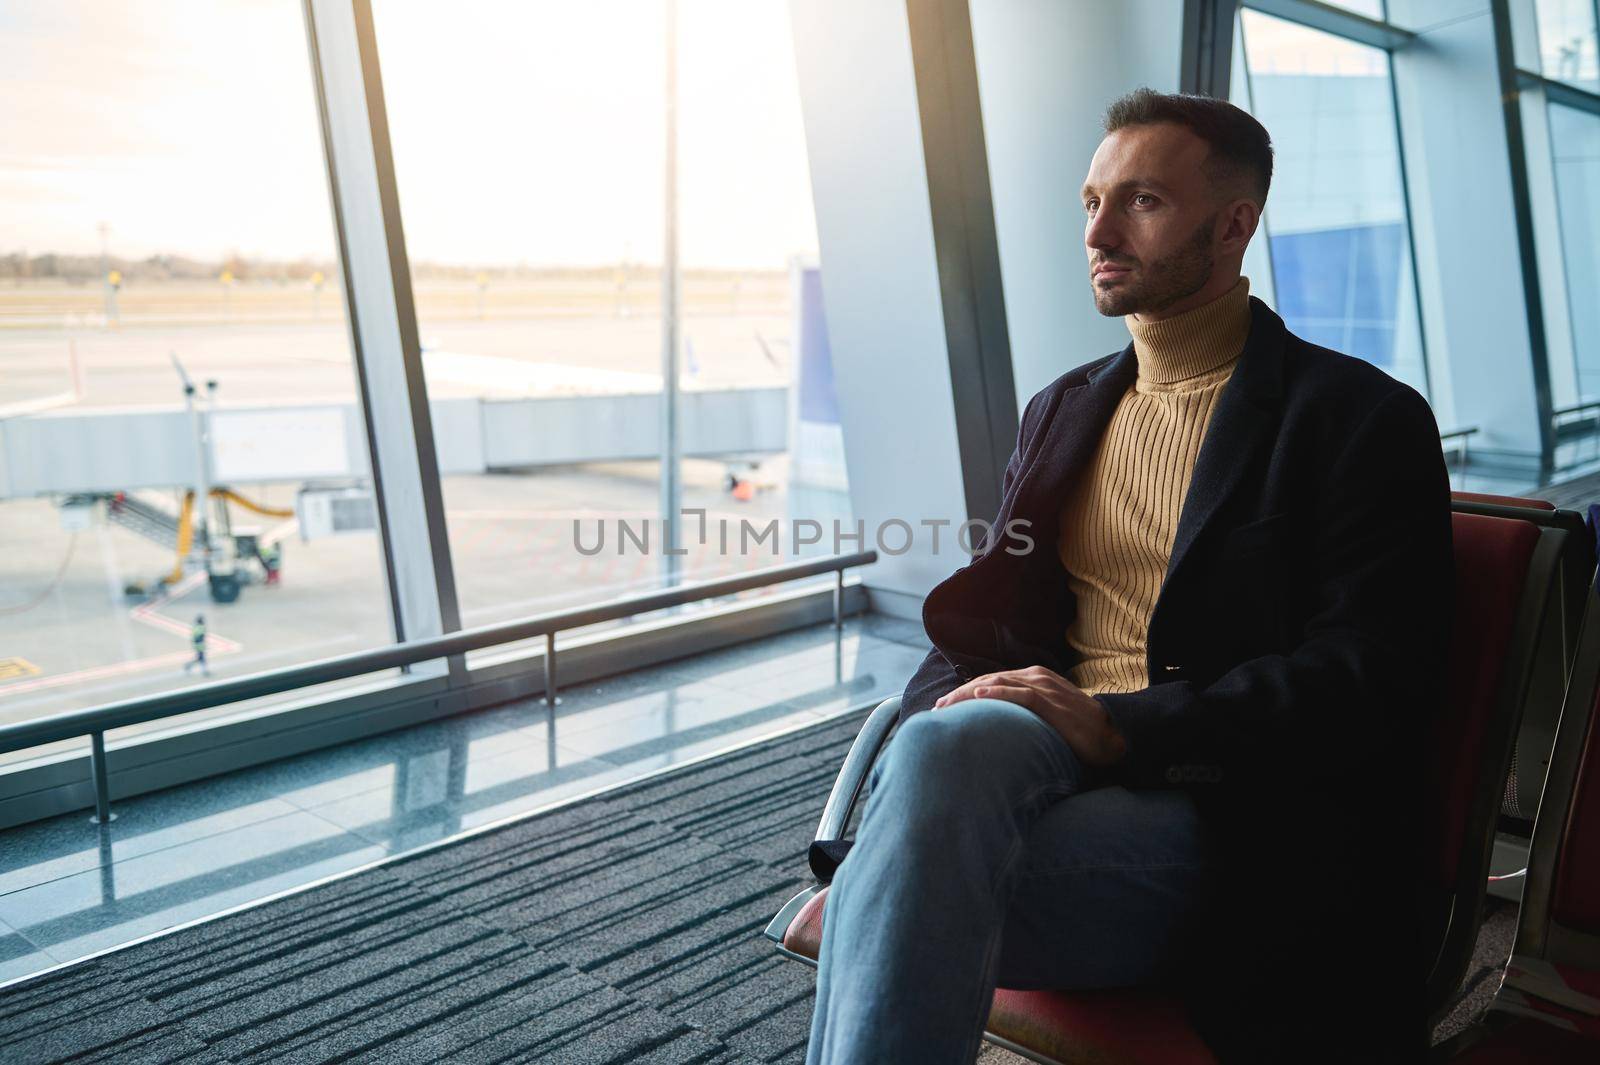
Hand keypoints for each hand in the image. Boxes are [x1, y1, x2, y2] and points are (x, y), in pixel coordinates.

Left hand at [933, 665, 1127, 767]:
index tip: (944, 707)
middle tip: (936, 709)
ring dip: (968, 694)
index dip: (965, 692)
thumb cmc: (1077, 729)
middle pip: (988, 680)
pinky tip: (978, 696)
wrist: (1111, 734)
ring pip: (997, 684)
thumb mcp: (1046, 716)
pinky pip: (1020, 694)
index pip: (991, 681)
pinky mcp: (1051, 701)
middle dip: (959, 694)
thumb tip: (999, 730)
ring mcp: (1044, 687)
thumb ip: (1024, 714)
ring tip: (946, 705)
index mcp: (1034, 678)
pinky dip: (997, 692)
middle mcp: (1036, 676)